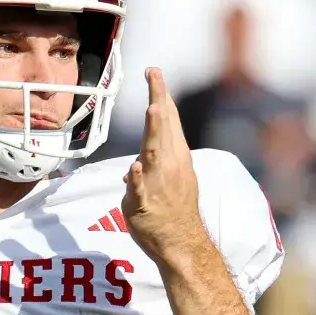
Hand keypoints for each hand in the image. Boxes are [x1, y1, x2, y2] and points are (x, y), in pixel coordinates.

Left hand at [122, 69, 206, 267]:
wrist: (181, 242)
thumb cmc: (173, 212)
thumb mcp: (164, 181)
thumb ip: (149, 168)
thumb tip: (134, 165)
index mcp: (174, 156)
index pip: (168, 120)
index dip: (161, 95)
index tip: (154, 72)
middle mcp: (169, 164)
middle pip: (163, 127)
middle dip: (159, 99)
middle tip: (154, 75)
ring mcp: (158, 182)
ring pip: (155, 152)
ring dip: (155, 131)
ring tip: (154, 110)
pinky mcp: (145, 203)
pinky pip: (140, 189)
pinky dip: (137, 178)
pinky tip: (134, 168)